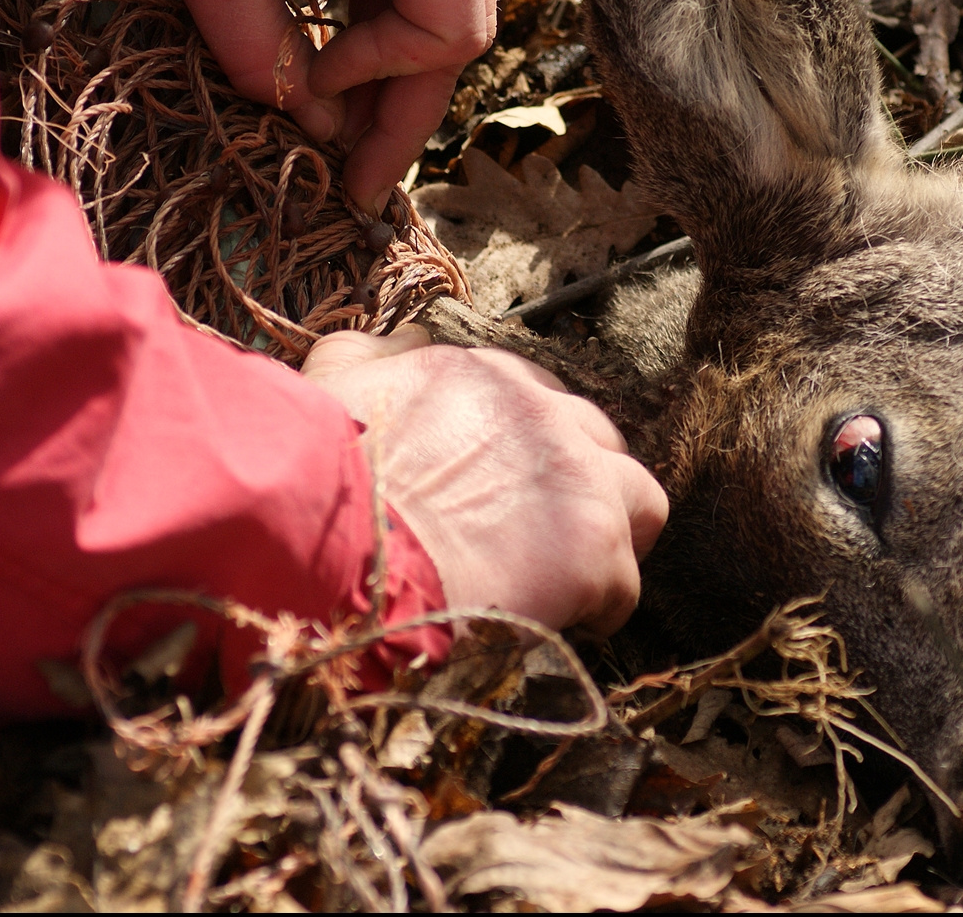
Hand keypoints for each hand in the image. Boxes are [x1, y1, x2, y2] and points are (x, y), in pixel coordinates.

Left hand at [132, 0, 494, 215]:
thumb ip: (264, 61)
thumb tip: (318, 131)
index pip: (443, 29)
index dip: (382, 75)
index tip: (314, 88)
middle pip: (459, 27)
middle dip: (403, 106)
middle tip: (362, 182)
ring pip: (445, 13)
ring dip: (395, 77)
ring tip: (350, 143)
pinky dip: (383, 34)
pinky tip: (343, 76)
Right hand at [301, 326, 667, 637]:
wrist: (337, 555)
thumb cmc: (321, 482)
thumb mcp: (329, 388)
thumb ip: (368, 354)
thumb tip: (404, 338)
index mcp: (485, 378)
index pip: (543, 397)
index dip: (532, 449)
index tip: (510, 487)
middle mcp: (544, 415)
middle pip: (603, 443)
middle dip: (585, 486)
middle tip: (547, 536)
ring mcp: (579, 479)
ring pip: (641, 502)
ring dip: (613, 540)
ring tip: (573, 581)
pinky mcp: (595, 547)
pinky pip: (624, 586)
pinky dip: (597, 610)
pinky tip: (556, 624)